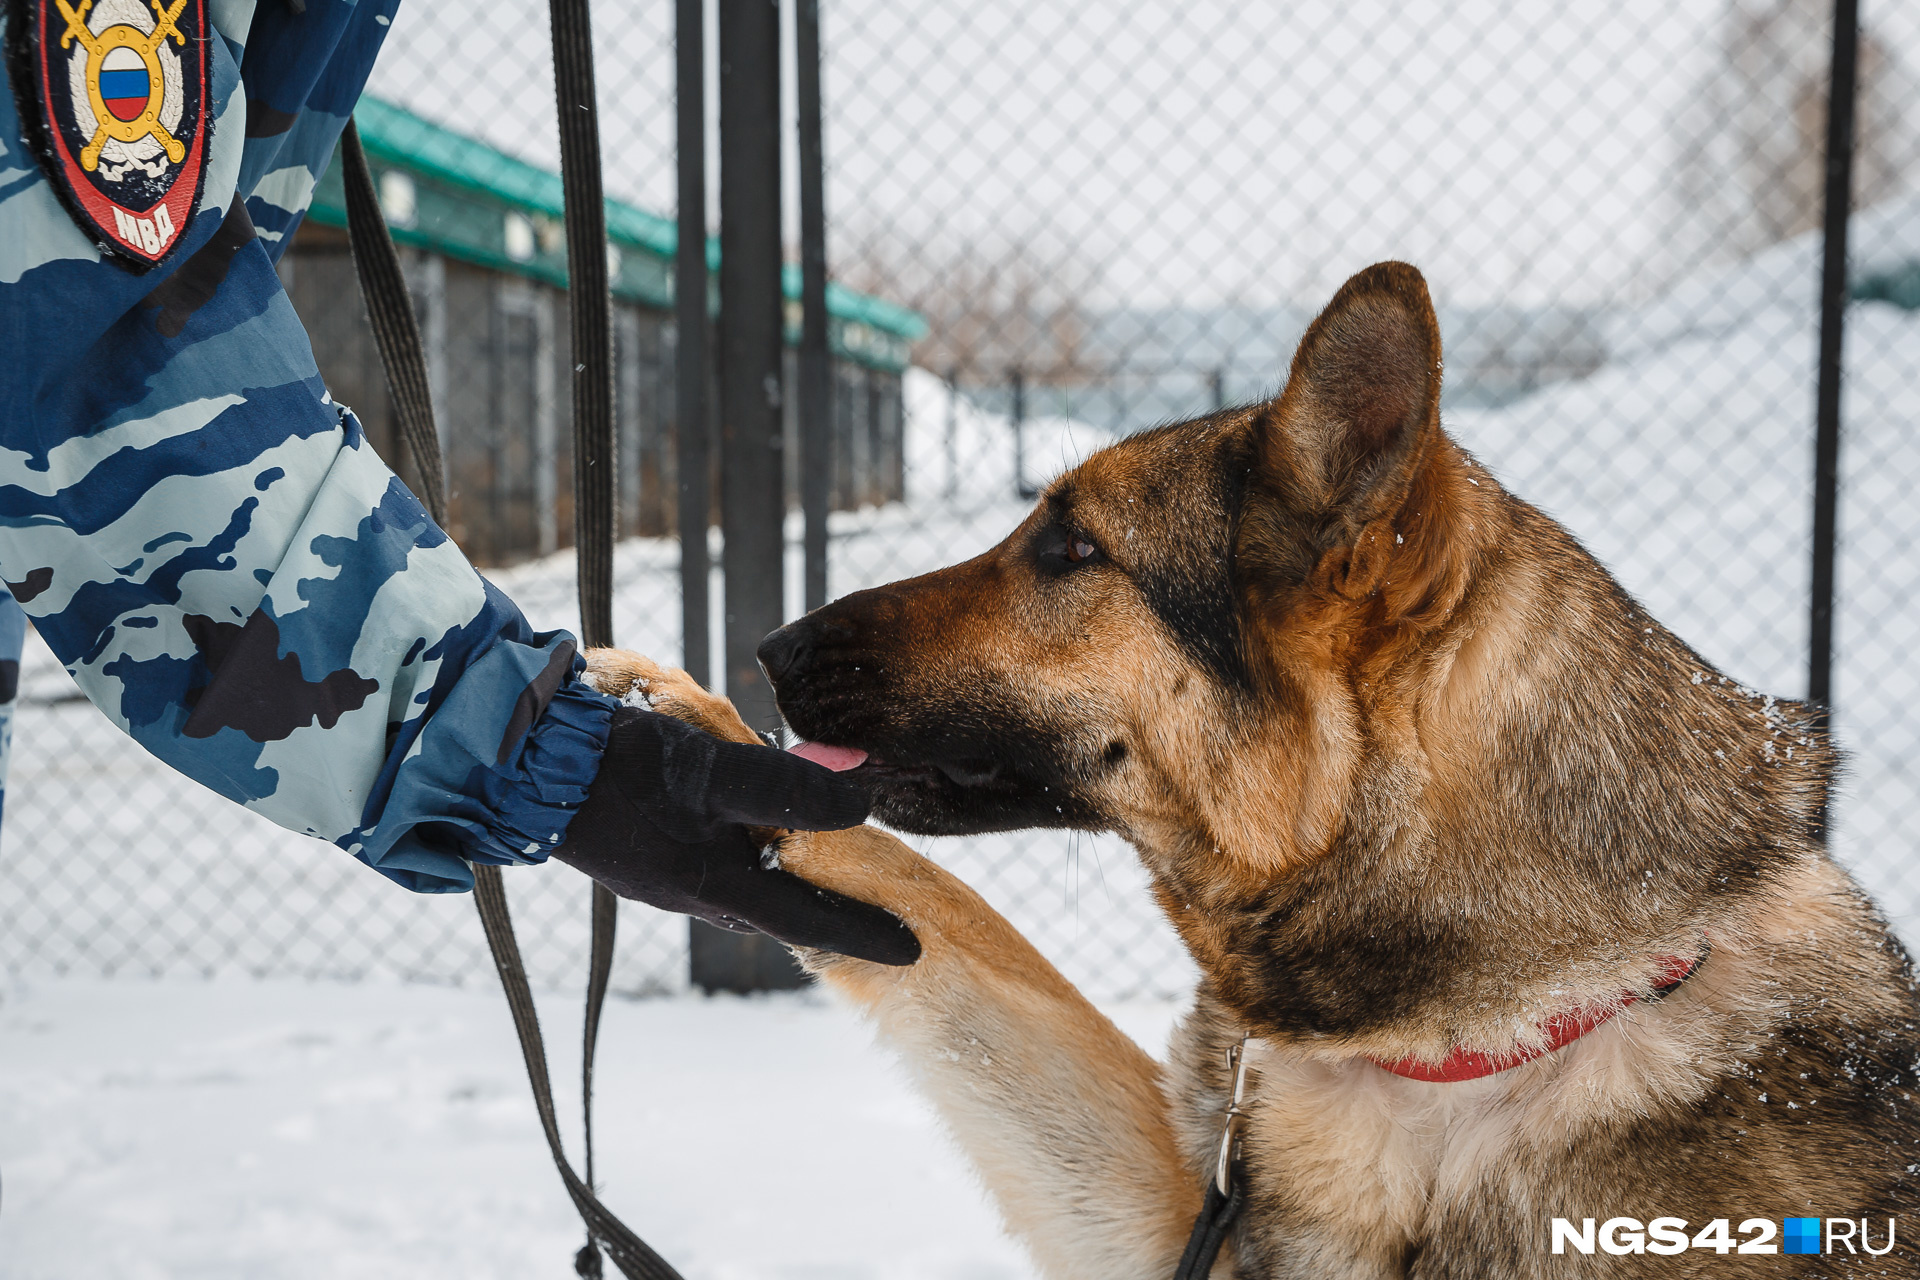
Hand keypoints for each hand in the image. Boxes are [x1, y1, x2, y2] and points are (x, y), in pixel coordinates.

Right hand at [553, 706, 919, 965]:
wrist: (517, 760)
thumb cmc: (616, 766)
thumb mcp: (710, 770)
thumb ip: (785, 788)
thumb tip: (861, 803)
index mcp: (712, 886)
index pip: (808, 921)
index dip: (863, 933)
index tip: (913, 949)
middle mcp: (691, 891)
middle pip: (776, 905)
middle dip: (825, 906)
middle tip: (876, 901)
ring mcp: (661, 871)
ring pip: (742, 880)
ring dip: (783, 870)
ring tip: (820, 853)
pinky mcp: (639, 846)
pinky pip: (710, 855)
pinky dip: (744, 841)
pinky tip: (744, 813)